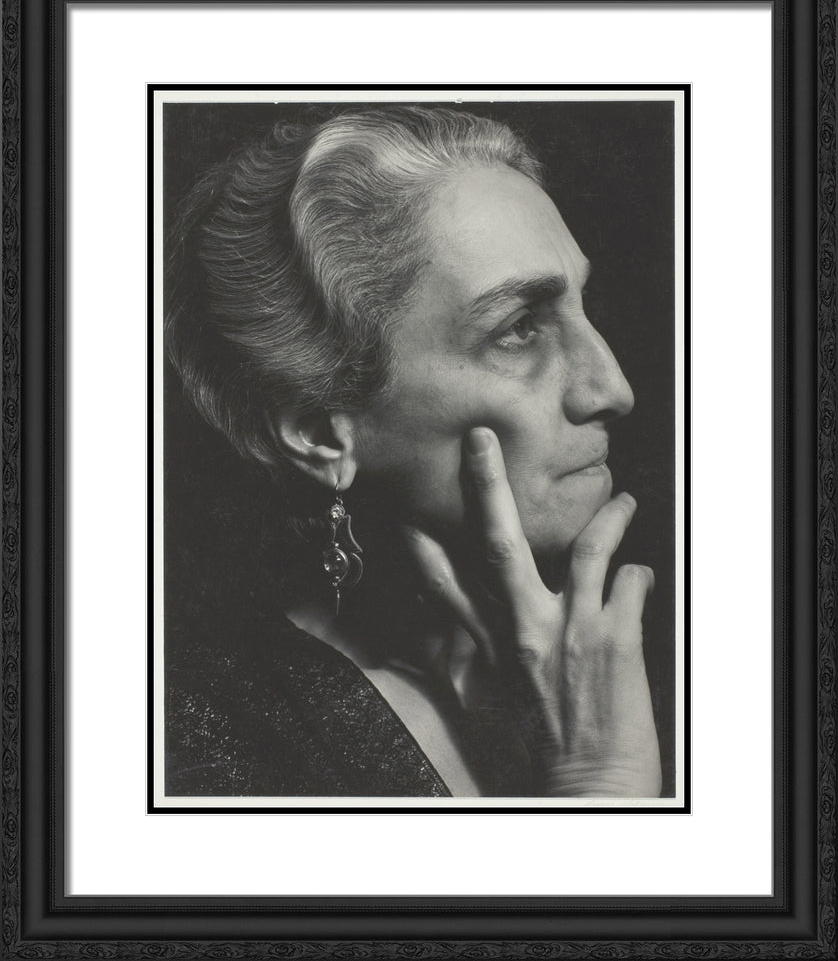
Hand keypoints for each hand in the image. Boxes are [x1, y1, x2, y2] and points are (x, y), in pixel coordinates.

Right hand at [405, 426, 660, 797]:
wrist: (588, 786)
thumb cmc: (541, 743)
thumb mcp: (492, 697)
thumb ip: (473, 652)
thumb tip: (454, 626)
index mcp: (492, 643)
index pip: (444, 582)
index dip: (422, 540)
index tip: (406, 503)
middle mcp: (526, 629)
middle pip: (501, 545)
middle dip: (489, 486)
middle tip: (483, 441)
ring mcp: (572, 631)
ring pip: (587, 549)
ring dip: (609, 518)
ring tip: (624, 501)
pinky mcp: (616, 641)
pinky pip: (633, 583)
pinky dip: (641, 572)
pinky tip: (643, 571)